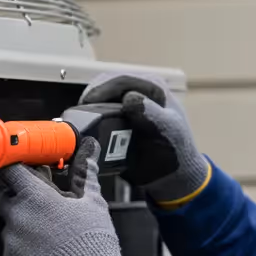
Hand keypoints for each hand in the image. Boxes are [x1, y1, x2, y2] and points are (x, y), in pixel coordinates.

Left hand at [0, 137, 133, 255]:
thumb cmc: (93, 244)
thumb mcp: (93, 202)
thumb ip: (85, 173)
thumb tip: (89, 149)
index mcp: (34, 197)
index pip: (9, 170)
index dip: (12, 167)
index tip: (17, 169)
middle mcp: (16, 217)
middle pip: (1, 197)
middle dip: (14, 198)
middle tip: (36, 206)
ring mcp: (10, 243)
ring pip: (9, 228)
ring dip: (23, 228)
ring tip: (51, 239)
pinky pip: (12, 254)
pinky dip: (25, 253)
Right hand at [80, 71, 209, 206]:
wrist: (171, 175)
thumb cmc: (176, 152)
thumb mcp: (168, 131)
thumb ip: (152, 114)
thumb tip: (130, 98)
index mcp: (154, 87)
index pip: (123, 80)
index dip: (102, 89)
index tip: (88, 102)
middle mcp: (139, 90)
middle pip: (107, 84)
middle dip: (92, 96)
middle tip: (80, 112)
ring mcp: (128, 103)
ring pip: (101, 96)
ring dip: (90, 106)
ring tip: (80, 118)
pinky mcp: (119, 117)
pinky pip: (100, 111)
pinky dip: (91, 116)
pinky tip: (85, 125)